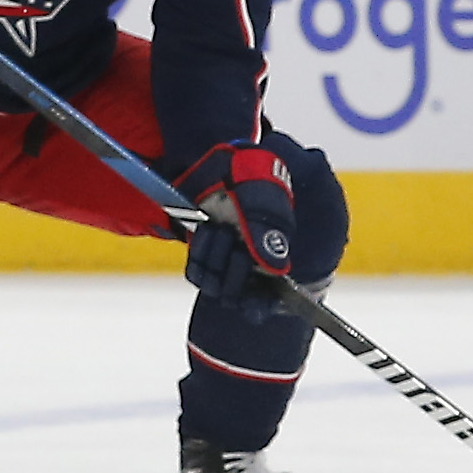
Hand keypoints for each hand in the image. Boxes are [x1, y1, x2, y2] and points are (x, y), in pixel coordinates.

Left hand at [176, 142, 298, 306]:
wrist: (227, 166)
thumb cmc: (255, 185)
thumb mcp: (266, 209)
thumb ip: (268, 240)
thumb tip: (276, 270)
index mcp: (271, 260)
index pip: (267, 298)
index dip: (259, 305)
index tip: (253, 306)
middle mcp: (249, 266)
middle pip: (236, 295)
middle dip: (233, 273)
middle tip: (234, 244)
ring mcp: (224, 261)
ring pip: (215, 286)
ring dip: (215, 261)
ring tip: (219, 230)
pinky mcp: (202, 254)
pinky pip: (196, 273)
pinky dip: (199, 256)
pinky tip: (206, 232)